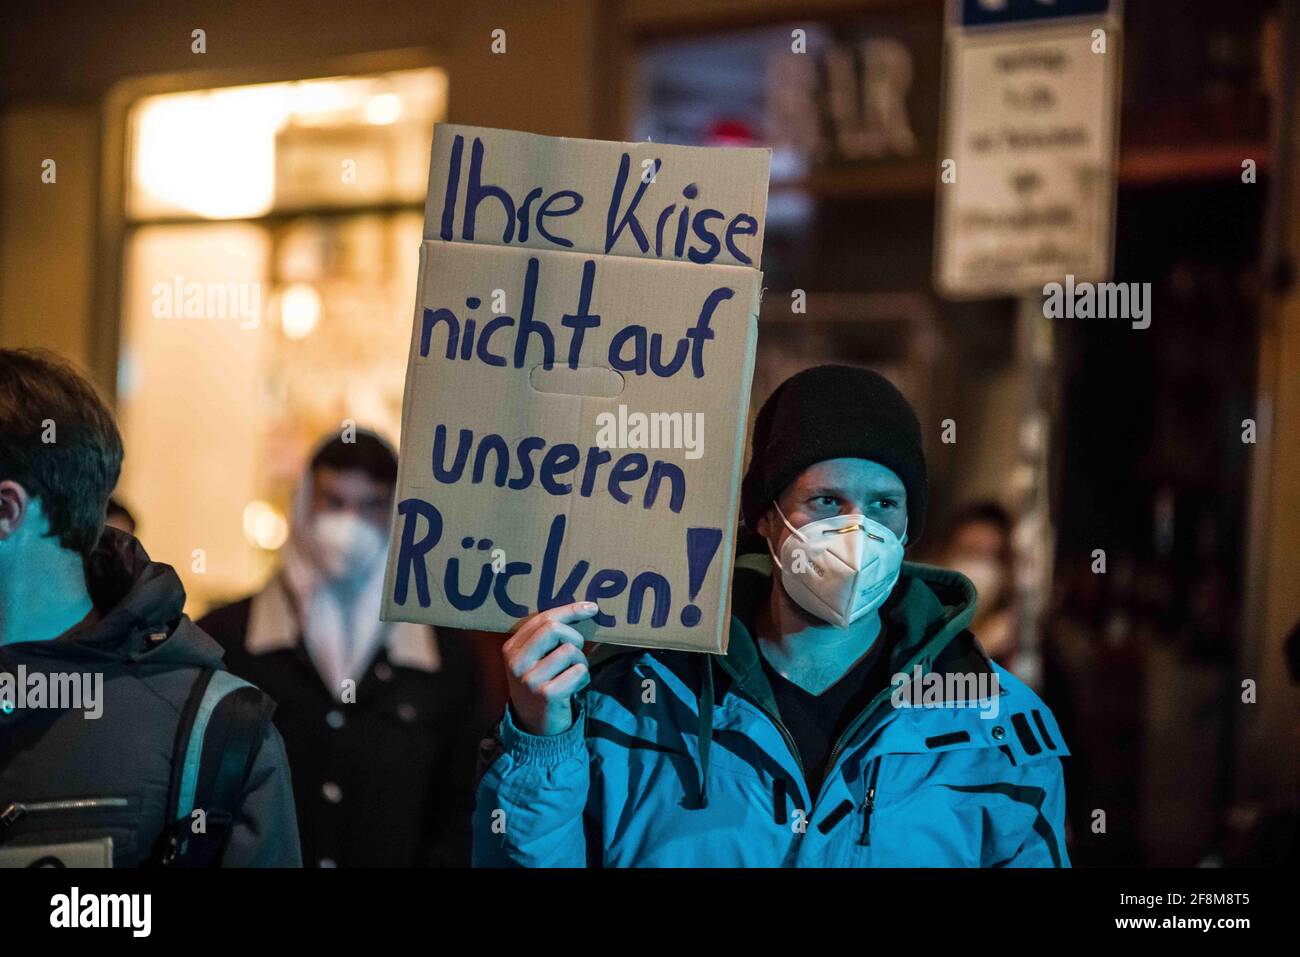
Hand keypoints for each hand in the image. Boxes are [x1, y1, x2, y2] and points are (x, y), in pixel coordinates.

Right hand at [502, 601, 597, 735]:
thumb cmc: (540, 684)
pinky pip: (579, 671)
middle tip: (576, 653)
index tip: (591, 608)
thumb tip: (583, 609)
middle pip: (554, 629)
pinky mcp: (547, 694)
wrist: (534, 726)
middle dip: (574, 637)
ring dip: (581, 662)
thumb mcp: (532, 660)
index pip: (543, 619)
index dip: (570, 610)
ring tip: (572, 675)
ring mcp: (530, 679)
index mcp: (511, 648)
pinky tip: (573, 688)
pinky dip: (583, 678)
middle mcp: (517, 662)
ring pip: (570, 650)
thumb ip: (545, 637)